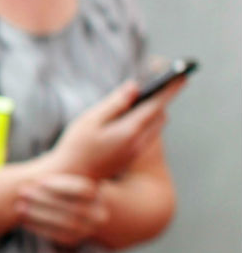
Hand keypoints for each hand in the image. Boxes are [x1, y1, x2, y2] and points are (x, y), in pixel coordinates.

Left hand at [14, 172, 107, 245]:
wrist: (81, 208)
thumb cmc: (67, 183)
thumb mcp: (71, 173)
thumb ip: (65, 167)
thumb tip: (44, 155)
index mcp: (99, 195)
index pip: (84, 190)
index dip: (61, 185)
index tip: (40, 180)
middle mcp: (99, 214)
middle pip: (73, 208)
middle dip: (45, 200)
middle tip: (23, 191)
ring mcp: (88, 229)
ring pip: (65, 224)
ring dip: (40, 215)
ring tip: (20, 206)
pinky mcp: (74, 240)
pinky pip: (57, 236)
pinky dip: (39, 228)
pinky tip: (23, 219)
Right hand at [43, 77, 182, 180]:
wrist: (70, 178)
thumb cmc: (75, 147)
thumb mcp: (89, 120)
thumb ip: (114, 103)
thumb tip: (135, 86)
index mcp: (129, 131)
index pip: (157, 104)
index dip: (171, 88)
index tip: (183, 73)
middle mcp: (138, 143)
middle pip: (160, 115)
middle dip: (162, 97)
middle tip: (161, 80)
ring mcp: (136, 152)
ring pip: (155, 126)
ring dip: (153, 110)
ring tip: (143, 96)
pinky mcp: (131, 157)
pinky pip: (147, 135)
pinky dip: (145, 122)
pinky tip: (132, 116)